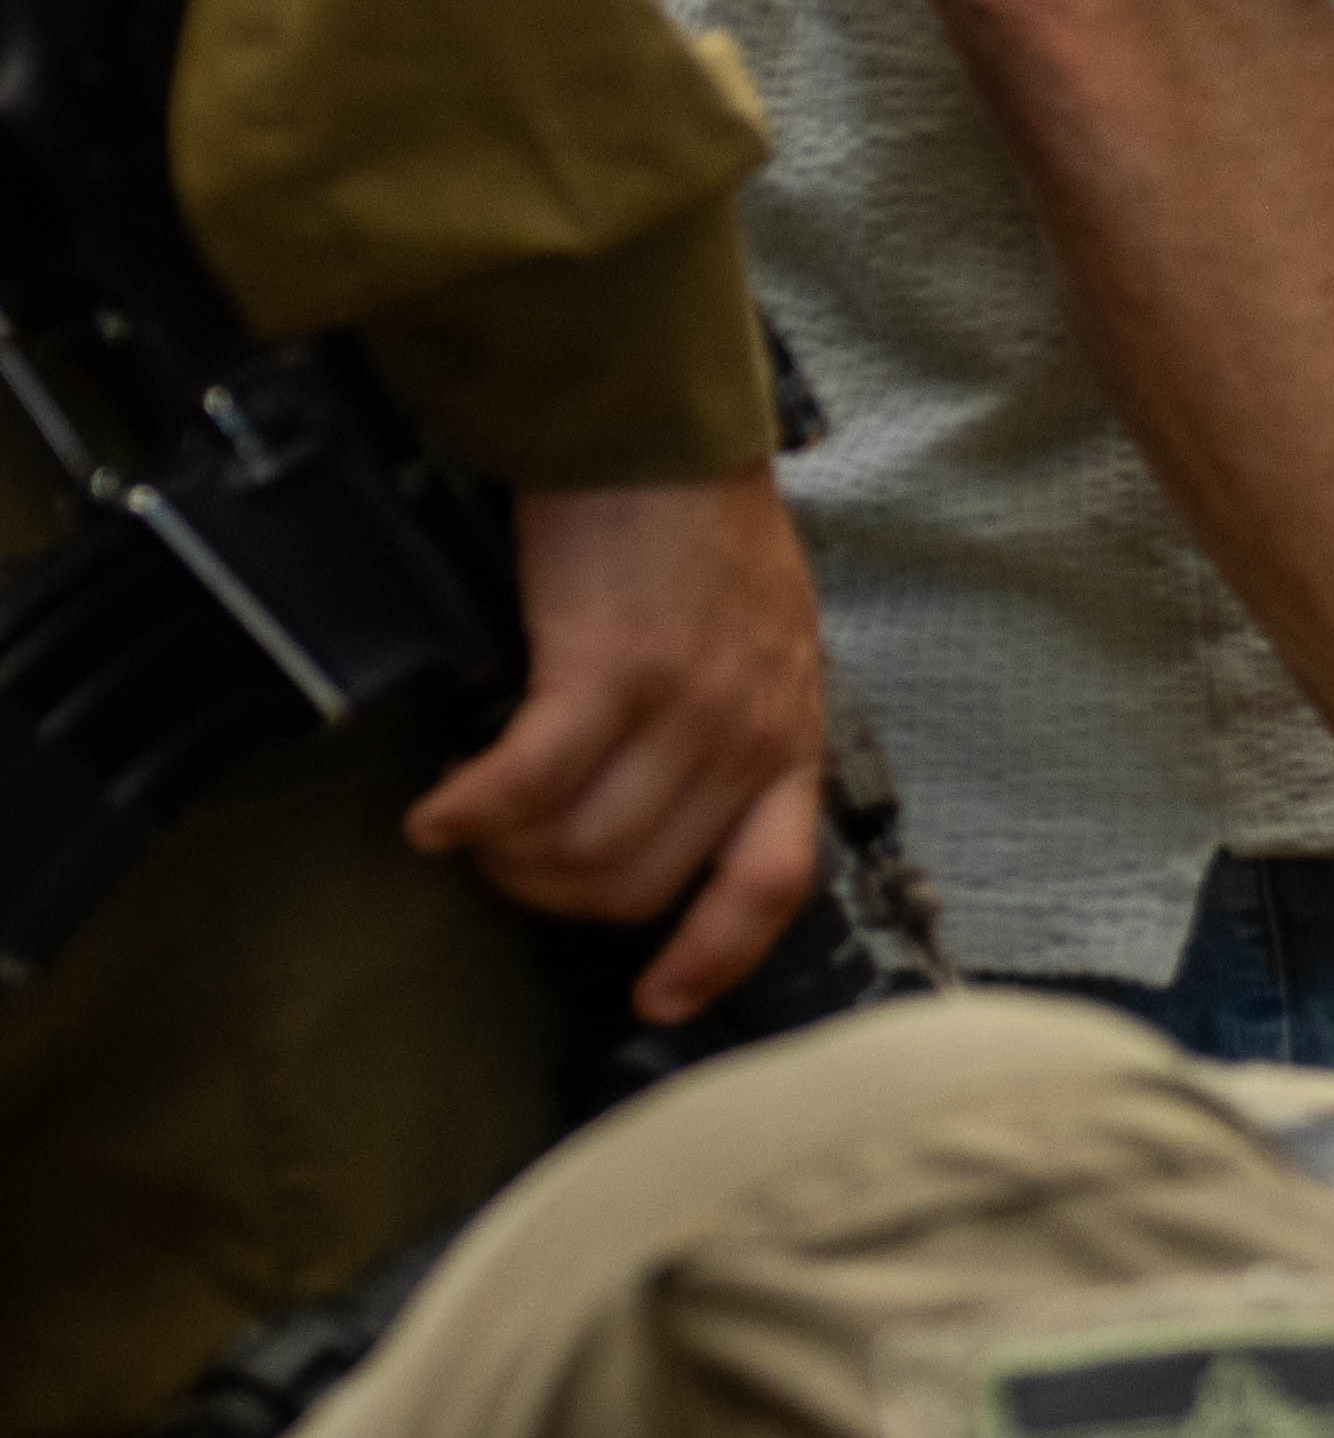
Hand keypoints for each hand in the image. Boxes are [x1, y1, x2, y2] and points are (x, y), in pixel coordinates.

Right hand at [410, 470, 832, 1018]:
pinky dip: (471, 812)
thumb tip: (664, 813)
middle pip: (644, 885)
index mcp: (793, 740)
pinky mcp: (607, 672)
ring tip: (470, 826)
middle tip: (507, 863)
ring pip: (582, 848)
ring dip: (506, 856)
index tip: (657, 1000)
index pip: (771, 886)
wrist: (661, 437)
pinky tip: (437, 813)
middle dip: (558, 896)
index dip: (710, 958)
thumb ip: (730, 732)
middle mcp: (748, 739)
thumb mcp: (762, 649)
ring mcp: (684, 709)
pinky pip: (528, 784)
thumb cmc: (702, 533)